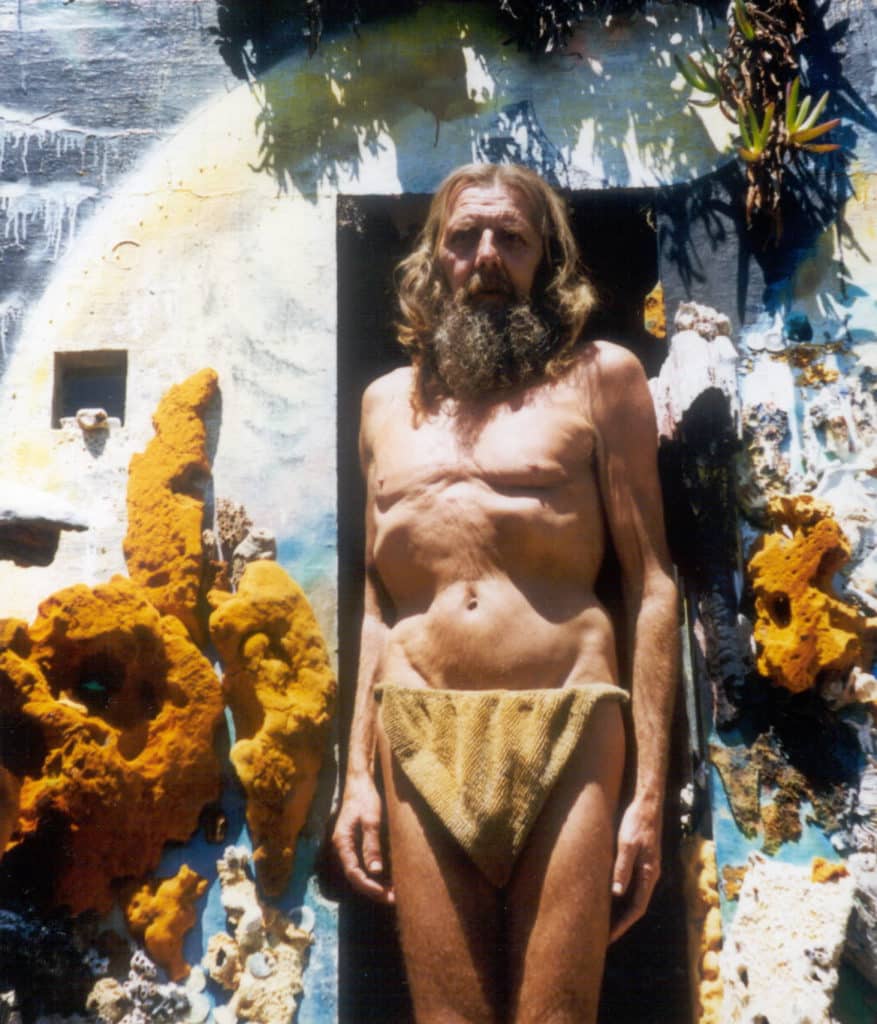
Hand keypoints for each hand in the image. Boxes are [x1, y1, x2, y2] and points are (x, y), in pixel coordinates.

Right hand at [332, 776, 394, 904]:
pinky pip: (365, 863)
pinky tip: (391, 878)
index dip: (369, 887)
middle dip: (374, 890)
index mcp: (342, 842)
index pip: (353, 873)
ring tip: (395, 892)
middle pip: (356, 876)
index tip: (386, 895)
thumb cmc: (365, 797)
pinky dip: (377, 873)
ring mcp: (350, 846)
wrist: (360, 780)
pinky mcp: (357, 843)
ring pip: (361, 872)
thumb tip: (375, 871)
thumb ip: (372, 845)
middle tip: (395, 898)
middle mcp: (343, 847)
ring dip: (376, 883)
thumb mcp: (371, 820)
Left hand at [609, 797, 661, 941]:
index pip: (637, 907)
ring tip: (605, 922)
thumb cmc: (636, 823)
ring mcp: (648, 869)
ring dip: (622, 910)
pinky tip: (610, 897)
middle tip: (604, 937)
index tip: (610, 937)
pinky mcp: (643, 862)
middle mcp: (651, 875)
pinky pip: (634, 885)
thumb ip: (622, 867)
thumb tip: (616, 893)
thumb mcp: (626, 844)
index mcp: (649, 873)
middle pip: (638, 906)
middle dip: (622, 922)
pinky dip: (623, 896)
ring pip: (636, 896)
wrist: (647, 805)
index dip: (623, 924)